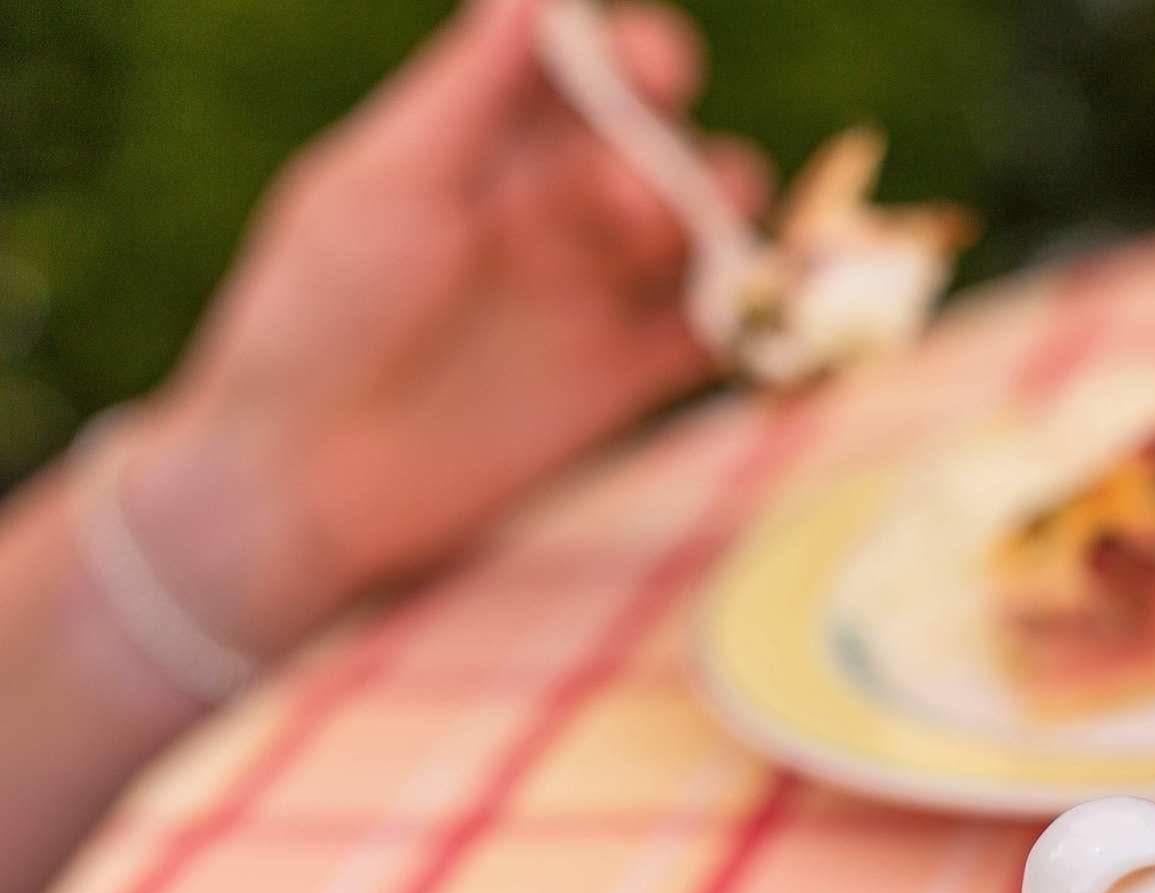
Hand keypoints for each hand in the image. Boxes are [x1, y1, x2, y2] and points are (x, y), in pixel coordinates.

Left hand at [111, 0, 765, 655]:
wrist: (306, 486)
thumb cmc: (314, 319)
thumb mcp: (381, 190)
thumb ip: (466, 96)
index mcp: (495, 144)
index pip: (599, 68)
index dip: (641, 57)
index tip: (650, 74)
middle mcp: (558, 206)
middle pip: (670, 143)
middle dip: (674, 154)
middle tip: (622, 204)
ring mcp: (598, 292)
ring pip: (712, 227)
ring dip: (721, 223)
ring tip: (671, 257)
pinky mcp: (627, 381)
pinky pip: (721, 331)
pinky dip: (758, 314)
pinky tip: (761, 311)